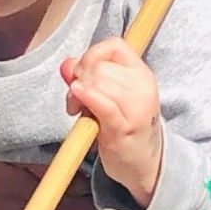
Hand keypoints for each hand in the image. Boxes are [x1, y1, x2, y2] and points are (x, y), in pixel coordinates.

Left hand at [61, 38, 162, 207]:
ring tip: (79, 110)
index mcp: (142, 74)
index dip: (91, 55)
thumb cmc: (124, 127)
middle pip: (100, 67)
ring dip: (79, 94)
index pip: (114, 46)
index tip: (82, 74)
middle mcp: (143, 87)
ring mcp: (137, 107)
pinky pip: (103, 103)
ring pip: (98, 82)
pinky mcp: (124, 127)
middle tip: (76, 100)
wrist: (144, 163)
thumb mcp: (110, 97)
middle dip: (80, 79)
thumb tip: (66, 65)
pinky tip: (77, 102)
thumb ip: (88, 78)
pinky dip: (87, 97)